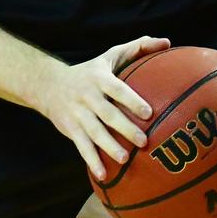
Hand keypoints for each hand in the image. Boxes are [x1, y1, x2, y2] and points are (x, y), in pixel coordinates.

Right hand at [36, 36, 169, 180]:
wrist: (49, 85)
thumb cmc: (90, 70)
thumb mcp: (109, 56)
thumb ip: (137, 47)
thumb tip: (167, 42)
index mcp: (99, 77)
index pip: (116, 89)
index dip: (131, 100)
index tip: (148, 113)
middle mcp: (87, 95)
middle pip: (106, 113)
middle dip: (124, 128)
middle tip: (144, 141)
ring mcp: (77, 113)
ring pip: (93, 132)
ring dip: (108, 147)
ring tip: (125, 160)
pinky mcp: (70, 129)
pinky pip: (81, 146)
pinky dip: (91, 161)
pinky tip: (104, 175)